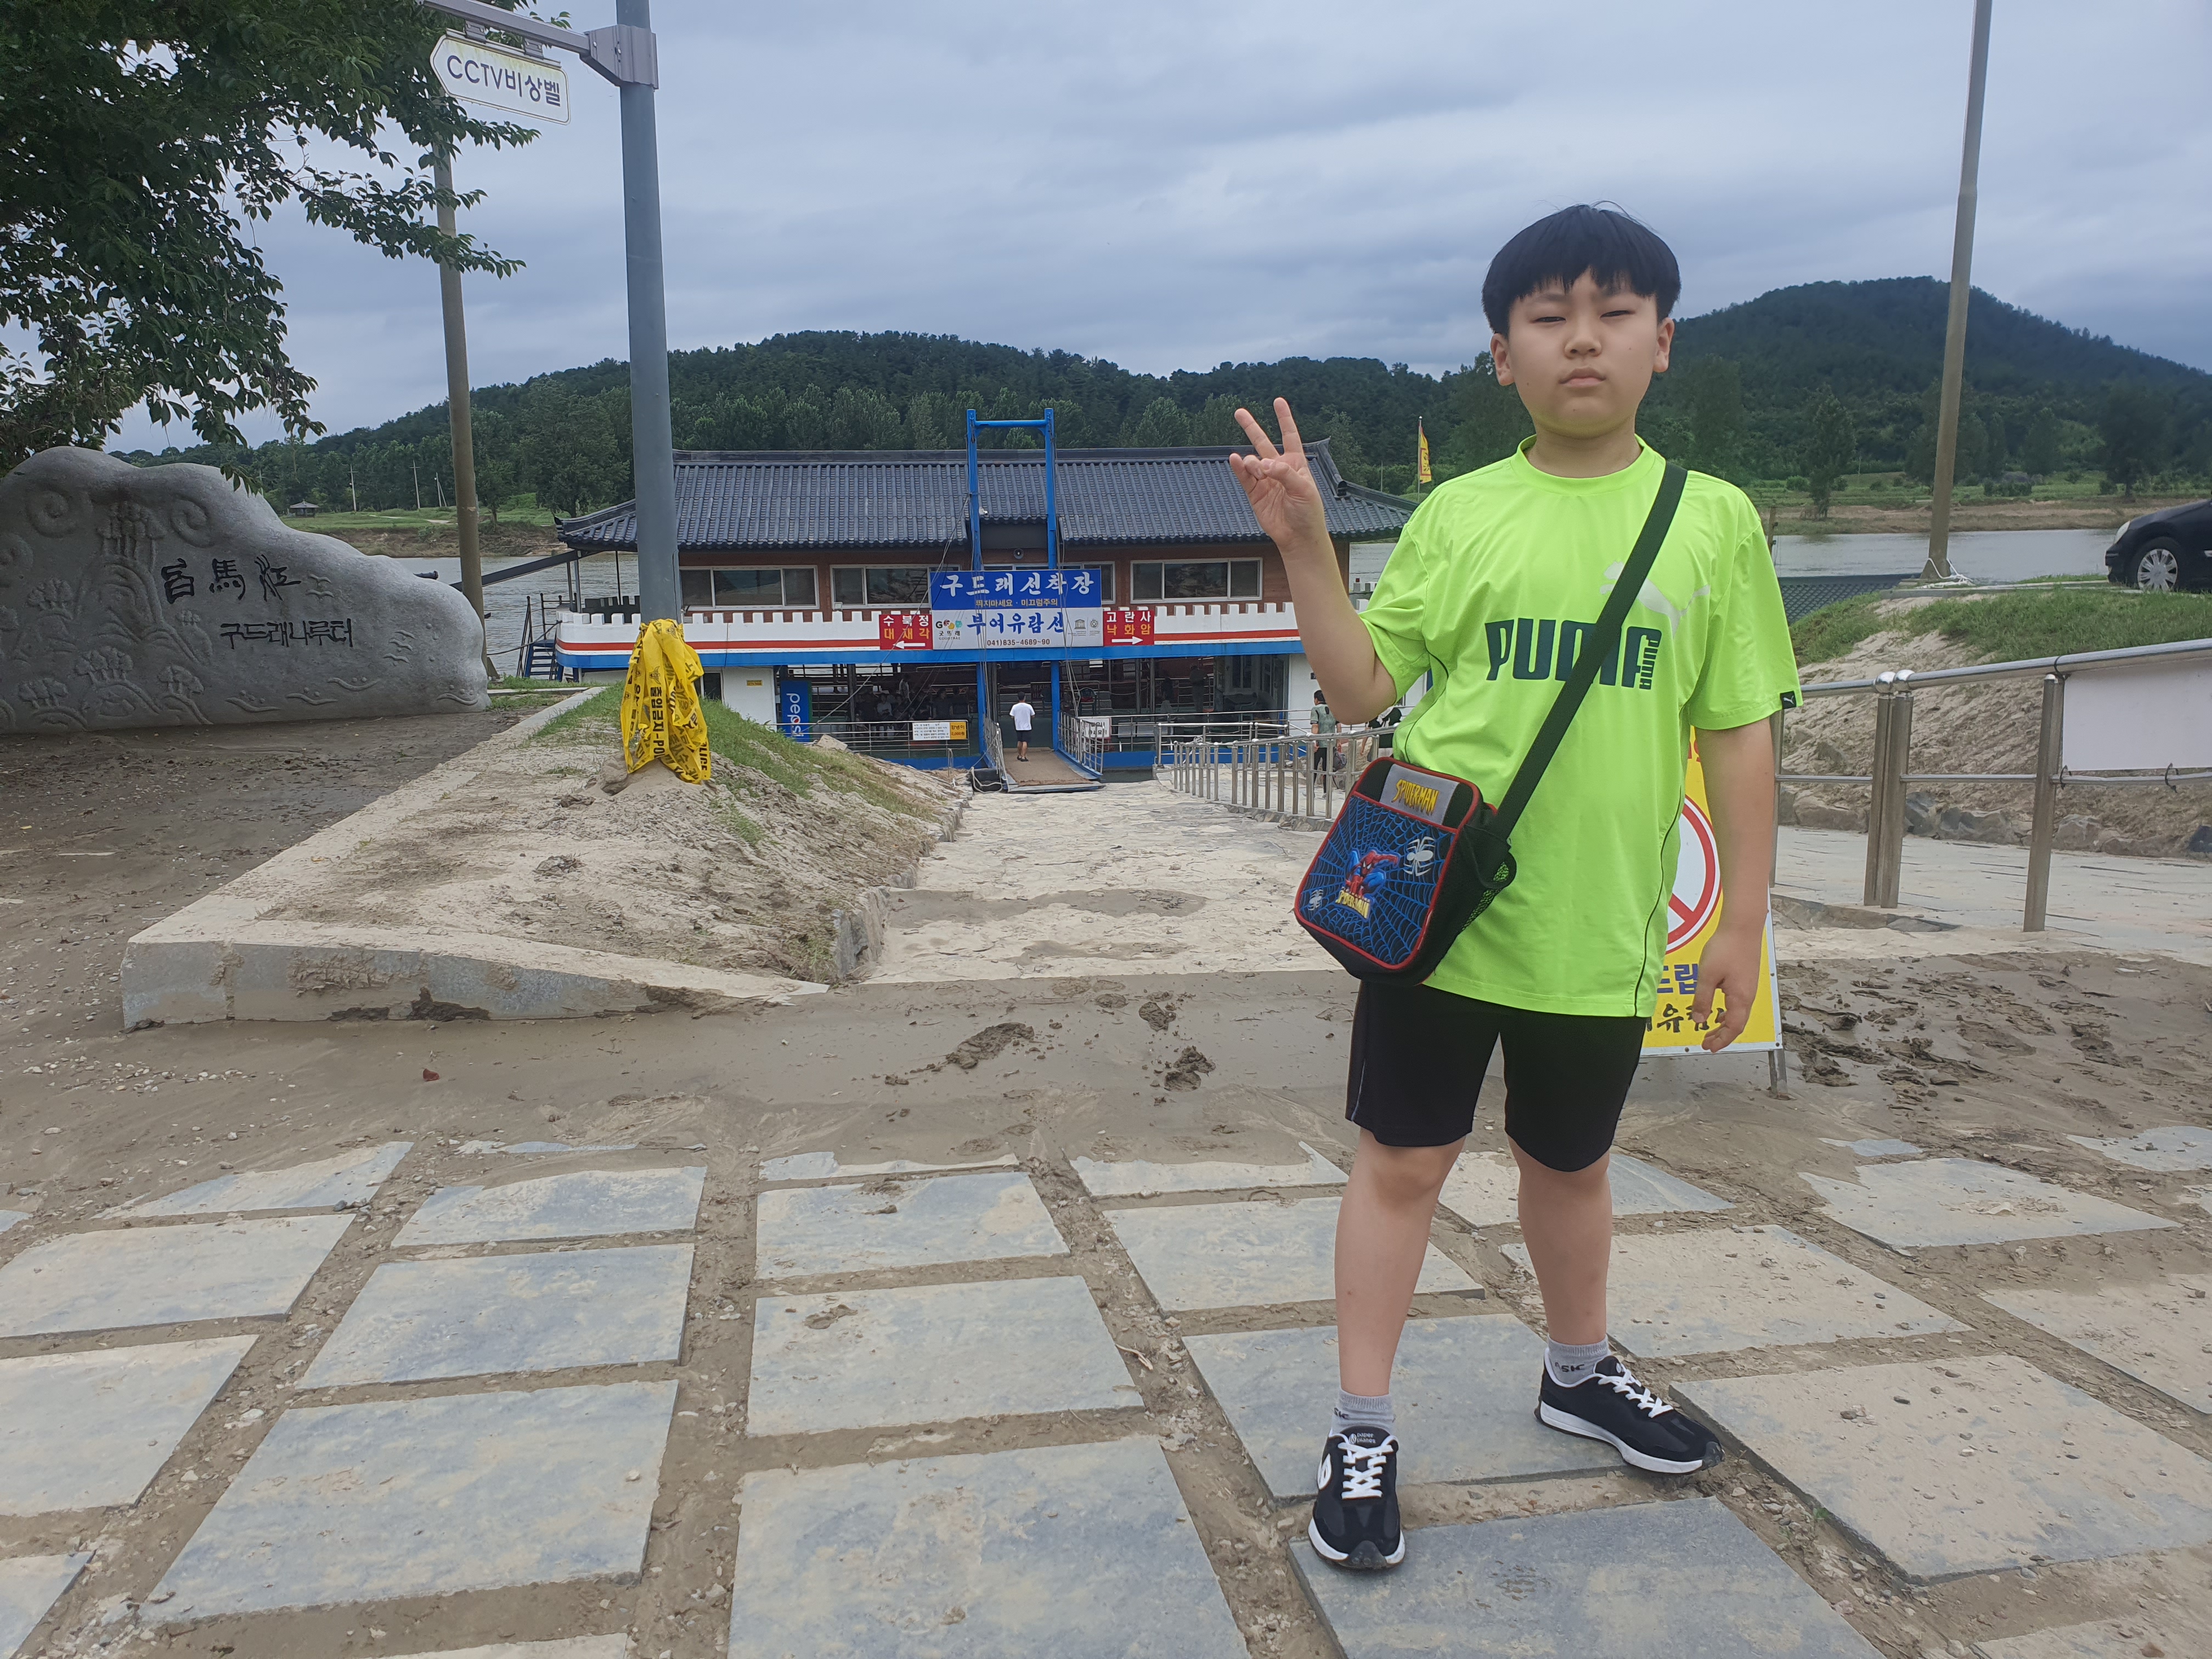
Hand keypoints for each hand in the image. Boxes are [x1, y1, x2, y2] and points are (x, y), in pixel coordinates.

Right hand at [1228, 399, 1329, 553]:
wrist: (1298, 537)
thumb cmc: (1308, 513)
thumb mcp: (1304, 489)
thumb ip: (1285, 473)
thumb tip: (1265, 464)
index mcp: (1295, 464)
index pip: (1289, 436)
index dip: (1284, 419)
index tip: (1278, 402)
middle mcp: (1279, 469)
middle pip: (1263, 442)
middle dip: (1251, 427)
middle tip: (1239, 412)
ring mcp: (1265, 481)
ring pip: (1252, 461)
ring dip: (1252, 462)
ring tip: (1256, 469)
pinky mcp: (1254, 494)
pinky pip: (1244, 477)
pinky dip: (1239, 468)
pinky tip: (1235, 460)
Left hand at [1691, 921, 1761, 1051]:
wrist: (1742, 926)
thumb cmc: (1726, 948)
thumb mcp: (1708, 976)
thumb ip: (1702, 999)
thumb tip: (1699, 1020)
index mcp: (1740, 998)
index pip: (1733, 1028)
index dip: (1722, 1040)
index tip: (1709, 1047)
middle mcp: (1748, 996)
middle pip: (1737, 1023)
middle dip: (1721, 1035)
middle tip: (1706, 1042)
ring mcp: (1748, 987)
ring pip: (1737, 1013)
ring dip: (1724, 1023)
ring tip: (1709, 1028)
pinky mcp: (1746, 978)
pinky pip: (1737, 1002)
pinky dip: (1727, 1011)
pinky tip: (1717, 1008)